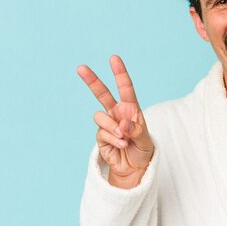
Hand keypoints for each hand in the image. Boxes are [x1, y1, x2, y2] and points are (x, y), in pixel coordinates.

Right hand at [77, 55, 153, 188]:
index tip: (114, 58)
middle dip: (92, 80)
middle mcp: (117, 113)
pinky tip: (121, 146)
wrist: (134, 167)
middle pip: (102, 94)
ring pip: (100, 117)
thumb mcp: (145, 139)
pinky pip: (102, 133)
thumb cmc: (142, 149)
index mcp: (131, 108)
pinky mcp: (101, 136)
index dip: (120, 73)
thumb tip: (122, 124)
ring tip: (124, 138)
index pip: (125, 87)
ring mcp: (108, 124)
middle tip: (81, 68)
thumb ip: (136, 130)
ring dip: (112, 127)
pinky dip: (113, 140)